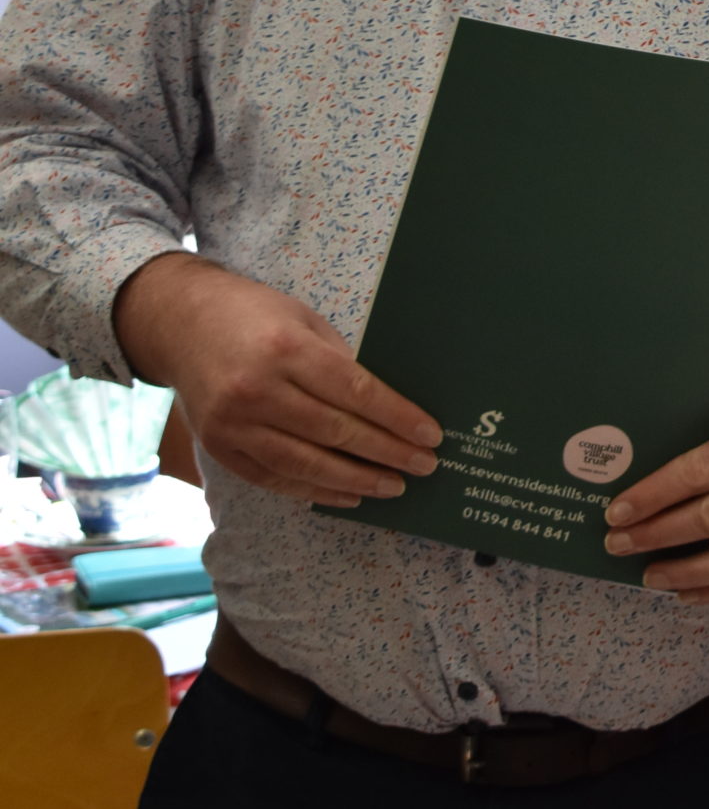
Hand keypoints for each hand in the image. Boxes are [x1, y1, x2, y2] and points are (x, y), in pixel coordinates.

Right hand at [114, 251, 440, 508]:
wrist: (179, 323)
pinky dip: (315, 490)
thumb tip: (387, 406)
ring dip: (357, 480)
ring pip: (306, 465)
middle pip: (336, 432)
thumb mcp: (302, 320)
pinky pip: (275, 479)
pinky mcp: (220, 448)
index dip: (397, 418)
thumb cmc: (252, 314)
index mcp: (285, 350)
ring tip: (394, 486)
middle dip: (387, 453)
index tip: (430, 435)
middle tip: (425, 466)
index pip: (355, 393)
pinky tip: (347, 494)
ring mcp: (234, 424)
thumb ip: (339, 361)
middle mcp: (257, 390)